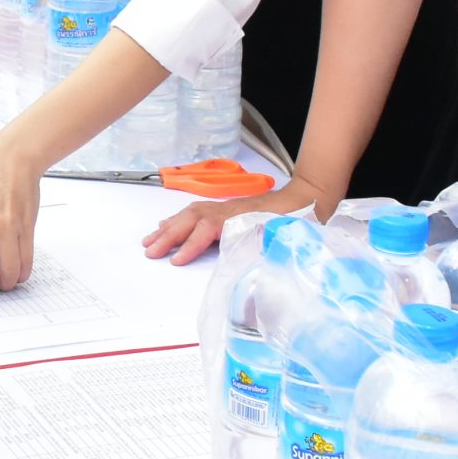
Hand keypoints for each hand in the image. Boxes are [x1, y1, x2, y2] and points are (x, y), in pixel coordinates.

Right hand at [140, 176, 332, 266]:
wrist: (308, 197)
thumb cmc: (298, 217)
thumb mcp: (285, 233)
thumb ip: (265, 245)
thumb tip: (246, 261)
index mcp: (240, 217)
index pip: (208, 229)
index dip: (191, 245)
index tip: (176, 261)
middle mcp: (227, 209)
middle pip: (191, 219)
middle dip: (168, 236)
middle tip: (150, 253)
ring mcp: (224, 207)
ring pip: (189, 214)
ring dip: (168, 228)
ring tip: (149, 241)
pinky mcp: (225, 209)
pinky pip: (194, 212)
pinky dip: (177, 219)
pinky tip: (167, 225)